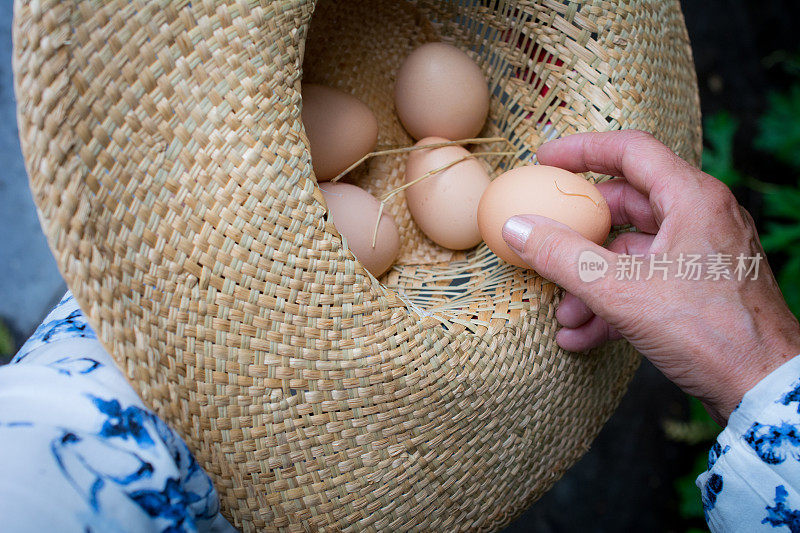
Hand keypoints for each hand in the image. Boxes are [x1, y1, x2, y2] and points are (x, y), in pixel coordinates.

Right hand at [501, 130, 799, 424]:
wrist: (765, 388)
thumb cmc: (709, 331)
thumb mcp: (620, 290)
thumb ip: (562, 256)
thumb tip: (517, 228)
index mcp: (692, 199)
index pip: (631, 151)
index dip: (582, 150)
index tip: (545, 161)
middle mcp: (701, 218)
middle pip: (625, 205)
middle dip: (579, 235)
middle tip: (544, 241)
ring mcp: (702, 255)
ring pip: (632, 252)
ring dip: (591, 281)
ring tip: (563, 315)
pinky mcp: (701, 290)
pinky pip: (646, 282)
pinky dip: (613, 303)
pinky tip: (582, 336)